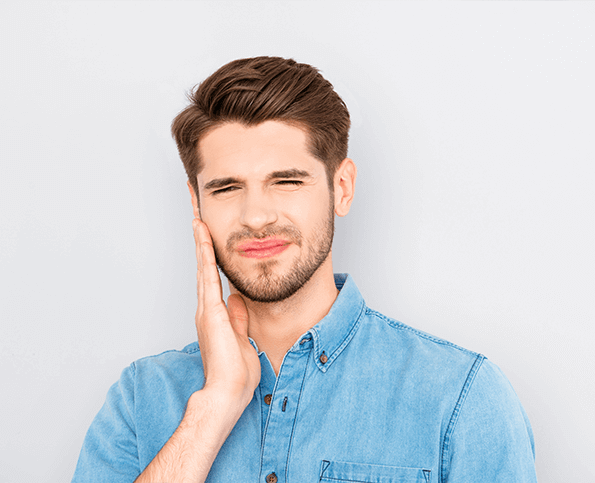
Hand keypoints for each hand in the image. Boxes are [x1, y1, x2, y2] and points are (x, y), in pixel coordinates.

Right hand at [192, 218, 260, 406]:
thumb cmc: (235, 373)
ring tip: (197, 216)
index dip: (209, 254)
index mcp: (215, 314)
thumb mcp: (242, 338)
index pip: (212, 276)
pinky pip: (208, 277)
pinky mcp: (210, 312)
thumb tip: (237, 299)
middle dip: (201, 240)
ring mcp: (206, 309)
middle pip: (203, 266)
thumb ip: (238, 317)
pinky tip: (203, 236)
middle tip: (197, 215)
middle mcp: (207, 308)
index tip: (208, 234)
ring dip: (200, 240)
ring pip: (202, 266)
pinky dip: (205, 255)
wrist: (228, 393)